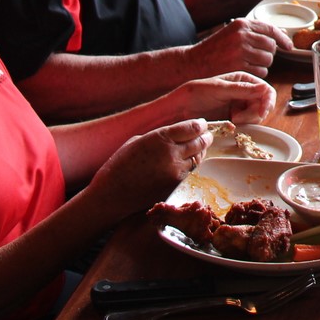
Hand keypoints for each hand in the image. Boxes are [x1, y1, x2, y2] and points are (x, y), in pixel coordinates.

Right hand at [89, 119, 210, 218]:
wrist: (112, 194)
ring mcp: (175, 171)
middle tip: (207, 136)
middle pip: (198, 142)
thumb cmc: (119, 165)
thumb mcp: (137, 141)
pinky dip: (190, 165)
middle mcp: (171, 153)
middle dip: (205, 138)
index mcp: (160, 138)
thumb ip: (159, 137)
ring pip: (196, 158)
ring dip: (200, 152)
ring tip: (200, 148)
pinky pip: (188, 172)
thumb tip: (175, 136)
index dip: (200, 125)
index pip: (191, 128)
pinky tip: (188, 162)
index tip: (202, 125)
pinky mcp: (175, 185)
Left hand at [178, 71, 275, 123]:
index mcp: (242, 79)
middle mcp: (244, 92)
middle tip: (237, 118)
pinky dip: (243, 126)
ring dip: (248, 120)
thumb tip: (264, 89)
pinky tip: (230, 124)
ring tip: (231, 120)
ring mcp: (240, 106)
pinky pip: (247, 124)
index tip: (262, 111)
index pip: (266, 90)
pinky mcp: (235, 119)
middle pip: (264, 105)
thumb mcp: (219, 89)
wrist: (179, 109)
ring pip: (257, 116)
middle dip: (255, 113)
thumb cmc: (196, 93)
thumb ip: (241, 89)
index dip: (267, 101)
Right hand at [187, 18, 289, 75]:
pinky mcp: (240, 67)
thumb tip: (281, 36)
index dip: (282, 38)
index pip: (270, 29)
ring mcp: (241, 51)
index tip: (289, 46)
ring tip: (247, 64)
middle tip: (255, 58)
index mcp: (241, 24)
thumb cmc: (215, 50)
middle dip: (267, 54)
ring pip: (268, 60)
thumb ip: (254, 33)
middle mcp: (242, 35)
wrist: (193, 63)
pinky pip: (261, 72)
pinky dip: (256, 74)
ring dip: (262, 65)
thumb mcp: (232, 33)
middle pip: (271, 46)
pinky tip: (243, 71)